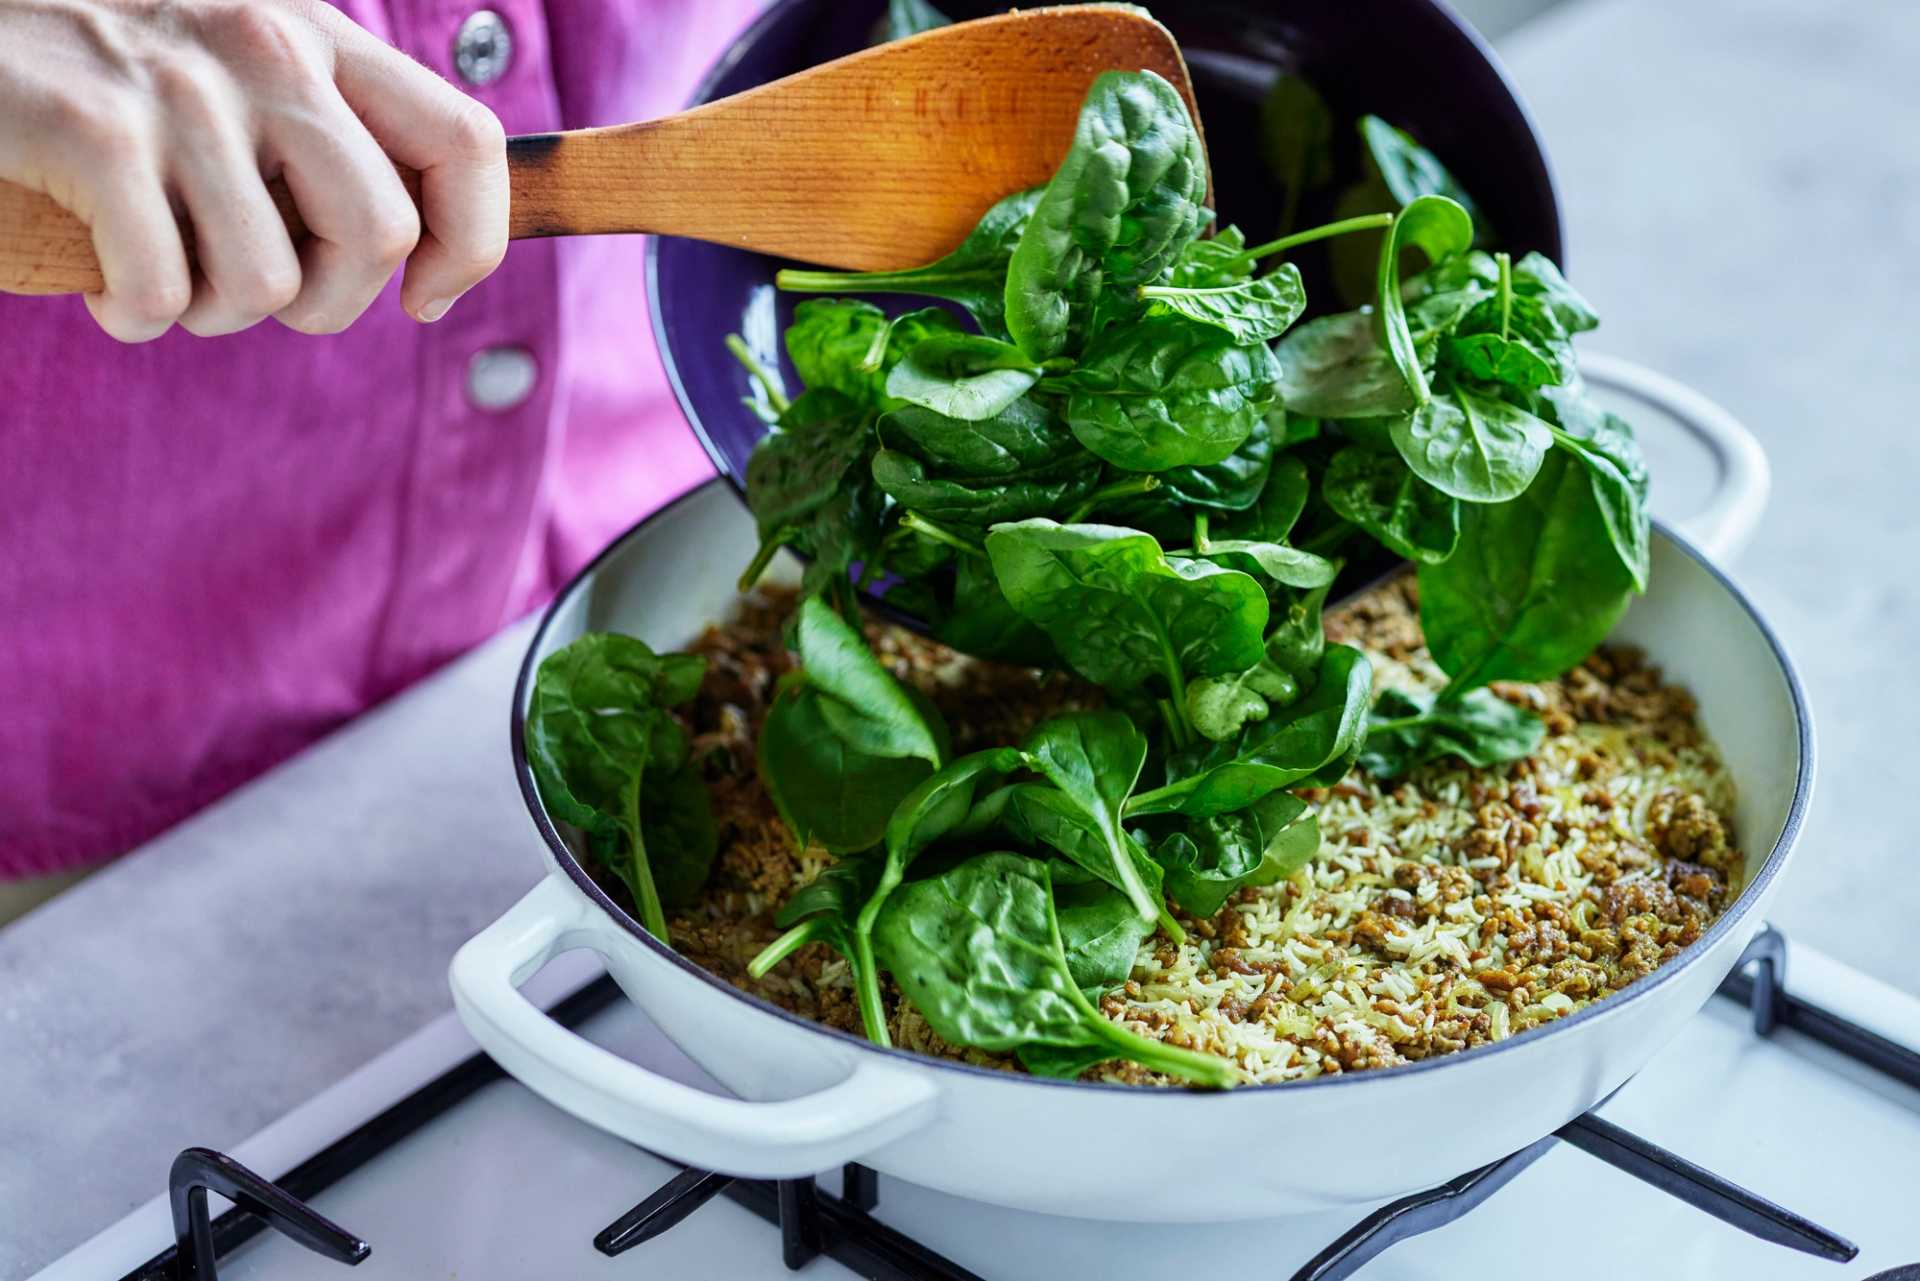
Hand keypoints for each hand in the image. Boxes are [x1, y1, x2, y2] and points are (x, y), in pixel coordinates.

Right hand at [0, 0, 508, 340]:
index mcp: (316, 34)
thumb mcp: (236, 76)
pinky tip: (104, 278)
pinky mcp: (97, 133)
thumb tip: (423, 250)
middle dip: (327, 304)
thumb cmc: (99, 81)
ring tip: (164, 269)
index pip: (465, 143)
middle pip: (379, 235)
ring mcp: (183, 87)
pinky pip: (166, 295)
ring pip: (269, 284)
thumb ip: (327, 138)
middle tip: (262, 293)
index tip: (423, 297)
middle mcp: (266, 45)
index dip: (468, 245)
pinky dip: (134, 315)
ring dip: (213, 313)